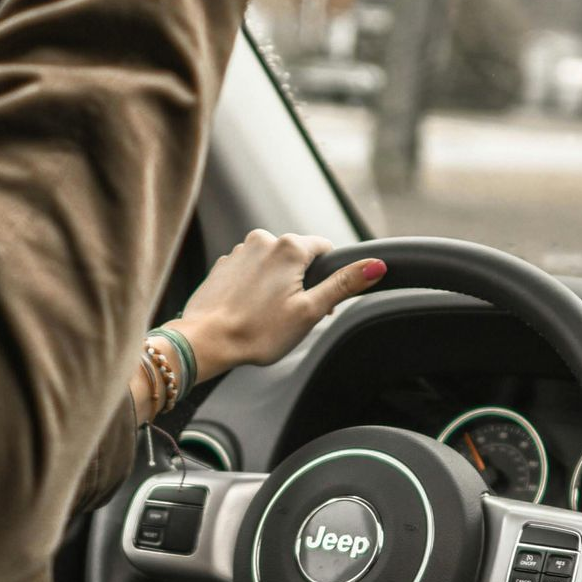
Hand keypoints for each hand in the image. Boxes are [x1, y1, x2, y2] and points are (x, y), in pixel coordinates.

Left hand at [170, 230, 385, 380]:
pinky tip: (248, 311)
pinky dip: (254, 287)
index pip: (325, 249)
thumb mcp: (310, 311)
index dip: (328, 278)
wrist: (204, 341)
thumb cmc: (258, 331)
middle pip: (298, 257)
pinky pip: (250, 271)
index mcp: (289, 247)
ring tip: (266, 316)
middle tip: (292, 316)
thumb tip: (376, 265)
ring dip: (277, 284)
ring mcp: (240, 251)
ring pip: (273, 264)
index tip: (317, 303)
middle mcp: (264, 239)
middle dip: (301, 282)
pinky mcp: (223, 265)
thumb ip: (344, 284)